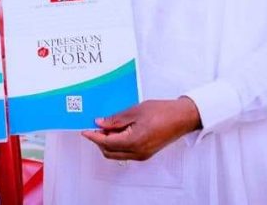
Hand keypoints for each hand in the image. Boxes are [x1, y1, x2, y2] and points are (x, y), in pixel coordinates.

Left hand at [81, 97, 201, 160]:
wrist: (182, 117)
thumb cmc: (162, 112)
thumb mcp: (135, 111)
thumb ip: (116, 119)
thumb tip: (100, 123)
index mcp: (133, 142)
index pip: (106, 142)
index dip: (93, 137)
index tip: (84, 131)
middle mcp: (137, 152)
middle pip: (109, 152)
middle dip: (99, 141)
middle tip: (94, 127)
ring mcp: (142, 154)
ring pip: (117, 153)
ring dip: (108, 143)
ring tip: (105, 127)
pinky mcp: (146, 153)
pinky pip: (126, 152)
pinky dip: (118, 144)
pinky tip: (117, 131)